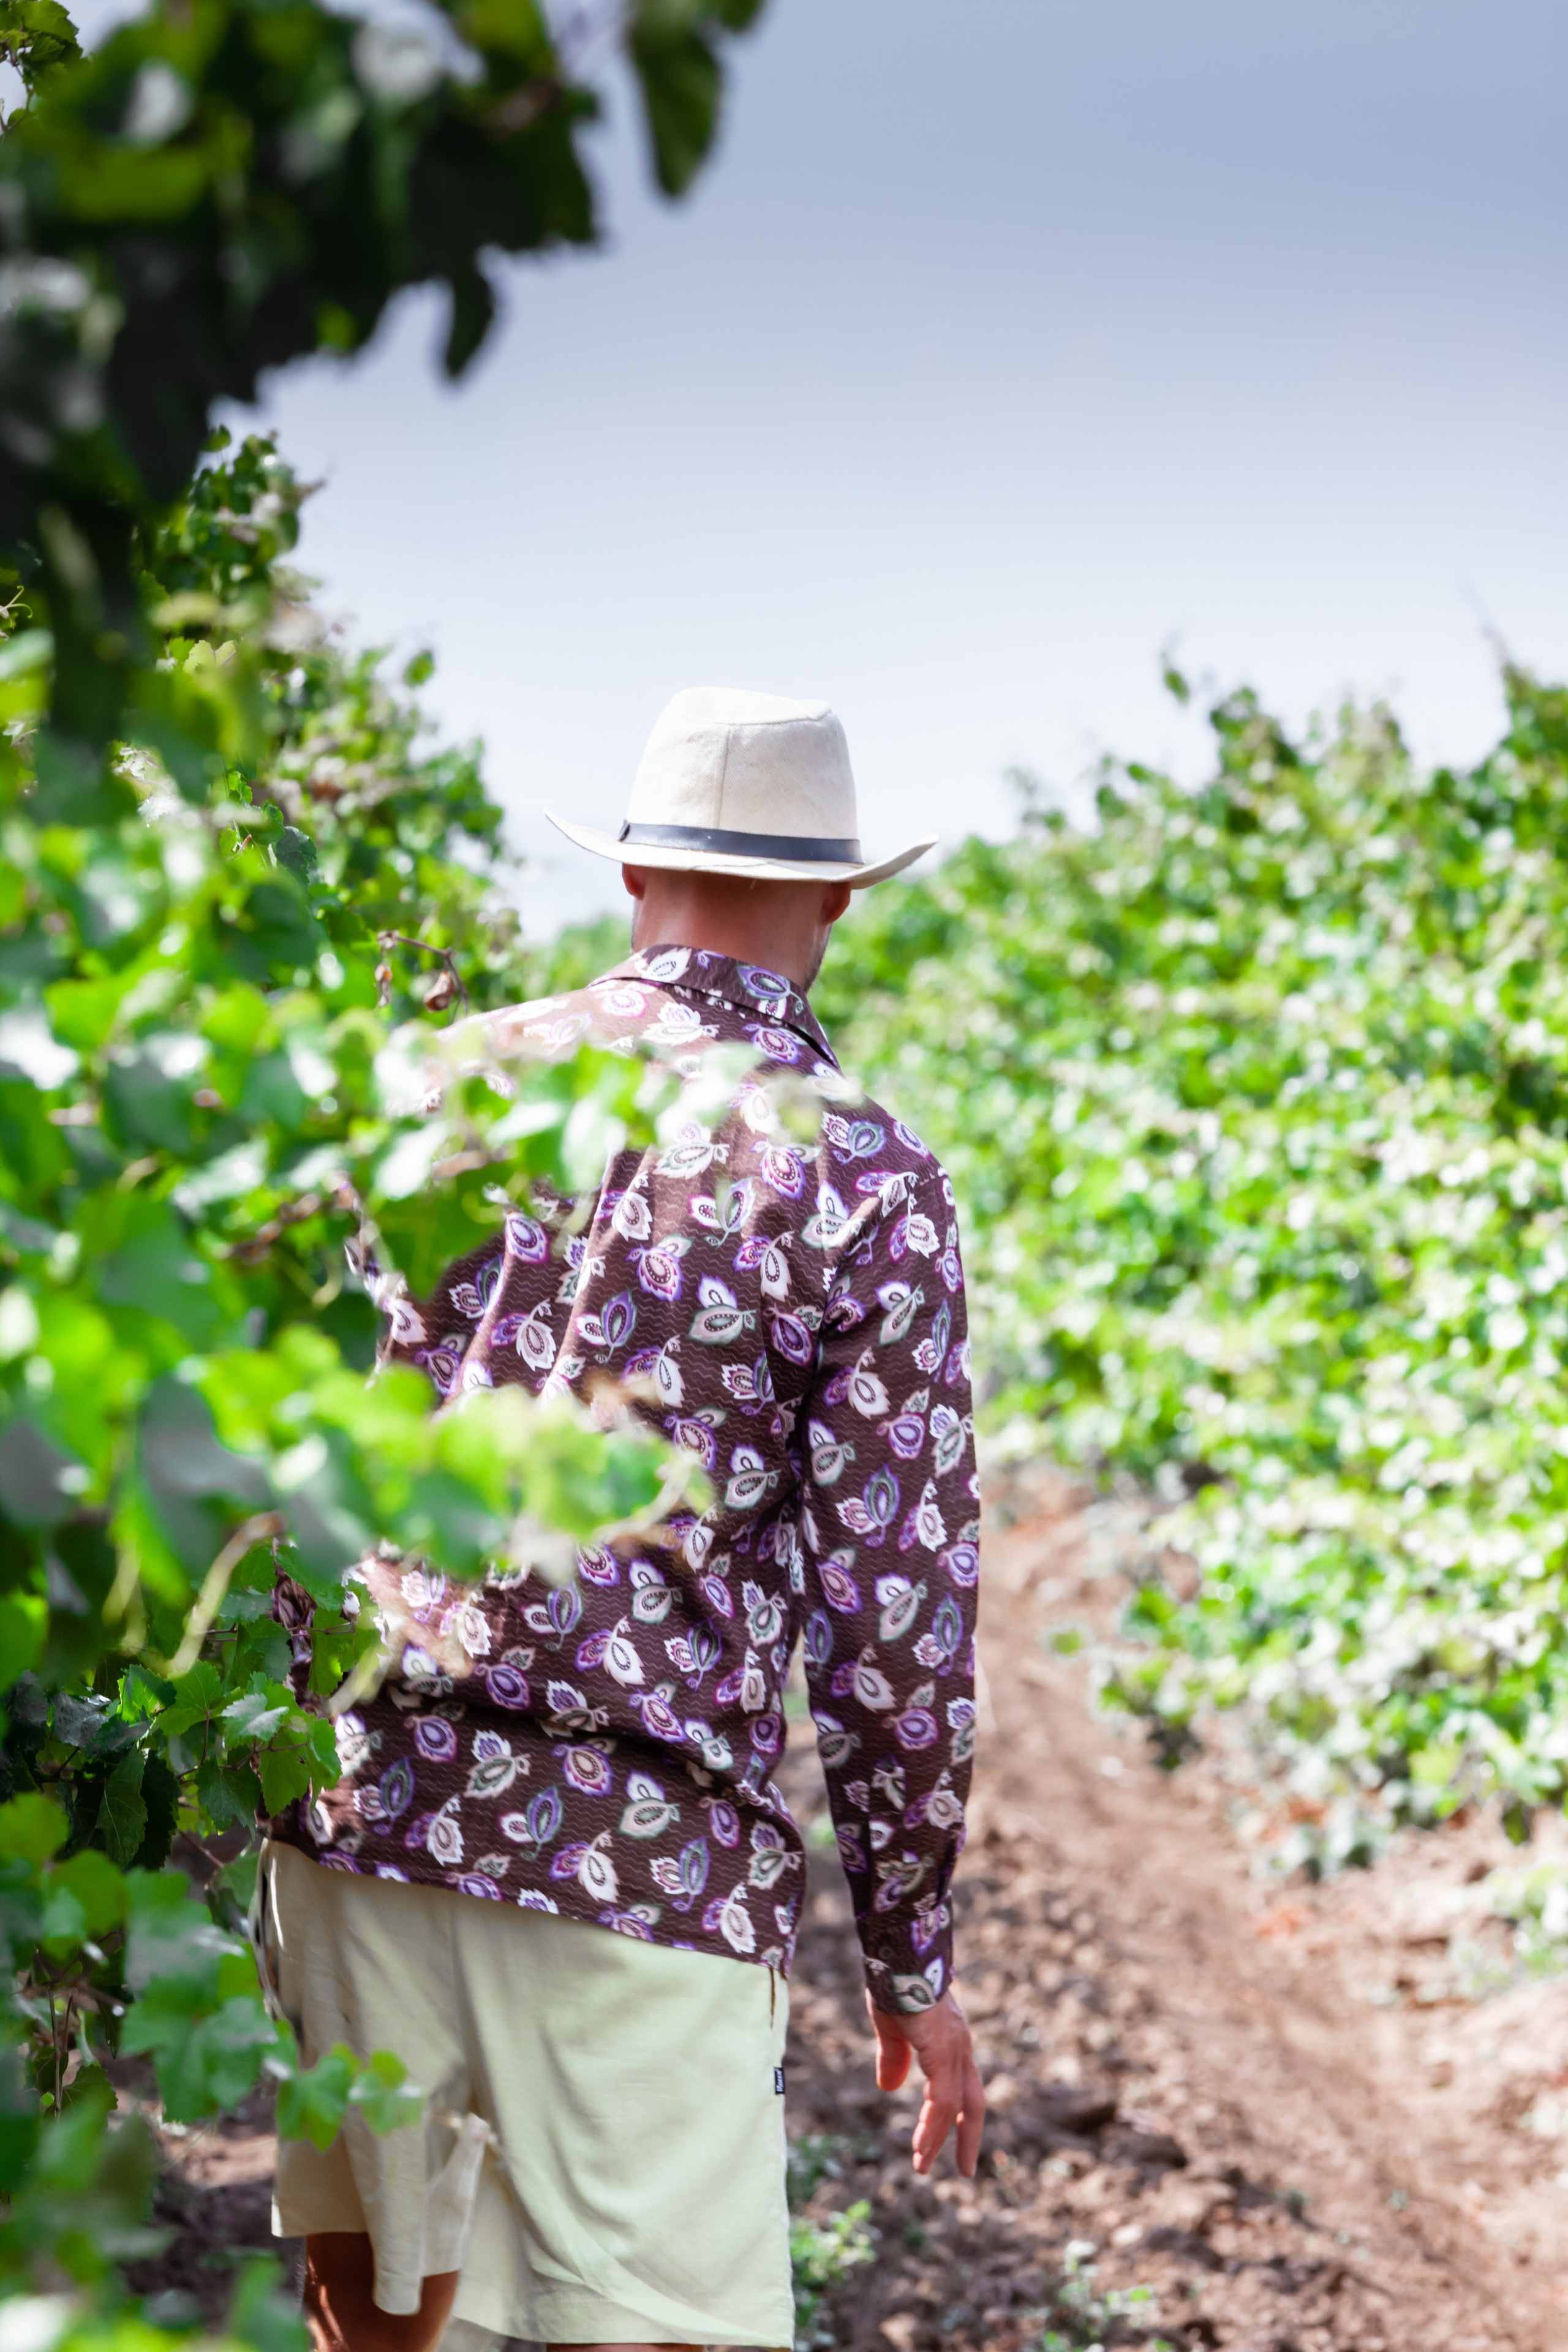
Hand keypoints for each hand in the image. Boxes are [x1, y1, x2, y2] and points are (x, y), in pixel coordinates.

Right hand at [867, 1986, 984, 2177]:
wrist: (897, 1957)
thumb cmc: (893, 1985)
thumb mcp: (891, 2028)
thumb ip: (894, 2058)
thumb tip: (890, 2088)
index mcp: (951, 2043)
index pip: (963, 2088)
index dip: (959, 2117)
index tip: (952, 2144)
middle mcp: (960, 2048)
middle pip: (972, 2101)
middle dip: (968, 2136)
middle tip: (964, 2170)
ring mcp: (955, 2049)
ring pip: (954, 2105)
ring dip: (939, 2138)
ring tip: (922, 2165)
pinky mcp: (943, 2050)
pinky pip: (942, 2099)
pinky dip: (933, 2126)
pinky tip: (922, 2145)